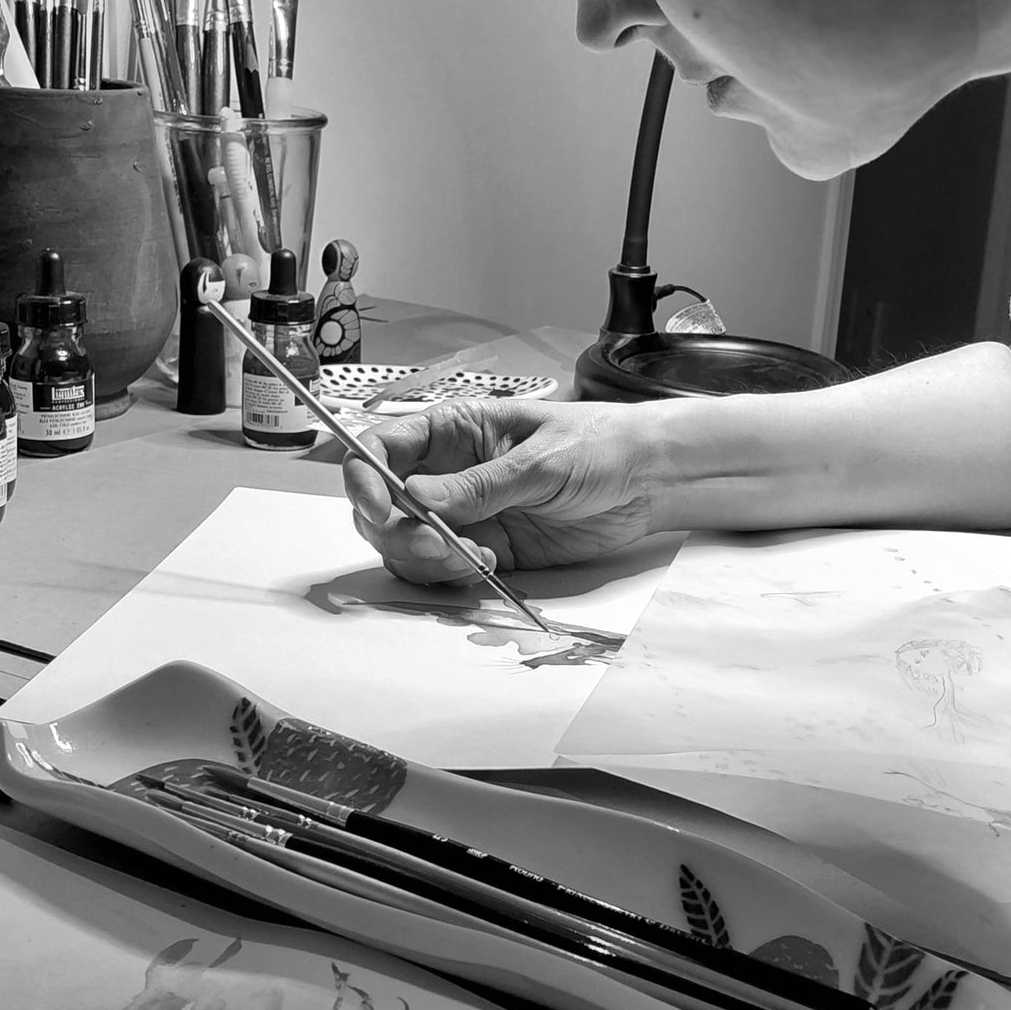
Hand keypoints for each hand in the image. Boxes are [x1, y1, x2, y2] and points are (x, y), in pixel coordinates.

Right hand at [343, 400, 654, 581]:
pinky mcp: (486, 549)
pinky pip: (445, 572)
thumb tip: (415, 497)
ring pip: (406, 546)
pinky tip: (486, 567)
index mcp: (452, 431)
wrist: (647, 479)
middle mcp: (447, 473)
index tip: (377, 508)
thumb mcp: (538, 461)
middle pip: (382, 507)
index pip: (381, 450)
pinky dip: (451, 578)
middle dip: (395, 532)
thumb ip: (479, 485)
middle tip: (434, 543)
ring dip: (424, 561)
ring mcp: (465, 515)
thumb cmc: (598, 444)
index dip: (363, 479)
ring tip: (469, 557)